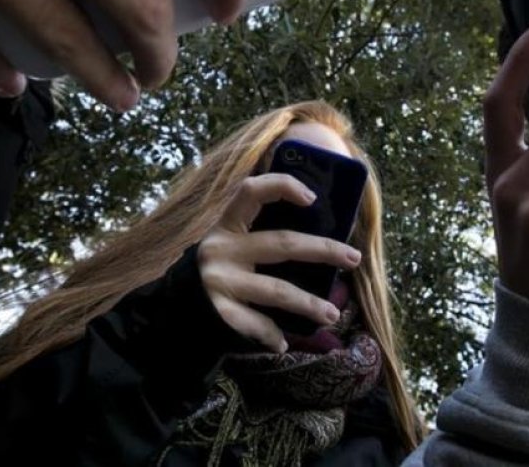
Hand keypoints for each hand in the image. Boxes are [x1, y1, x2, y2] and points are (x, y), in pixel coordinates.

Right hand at [198, 174, 362, 352]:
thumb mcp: (232, 242)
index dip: (282, 186)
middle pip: (282, 244)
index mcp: (227, 224)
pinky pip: (255, 324)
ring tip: (333, 314)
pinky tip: (283, 343)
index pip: (252, 191)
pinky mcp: (219, 311)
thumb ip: (260, 232)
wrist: (174, 306)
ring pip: (276, 290)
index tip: (312, 198)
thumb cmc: (220, 268)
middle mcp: (222, 249)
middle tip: (353, 258)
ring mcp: (220, 281)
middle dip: (323, 249)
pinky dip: (271, 335)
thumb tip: (321, 231)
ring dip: (309, 303)